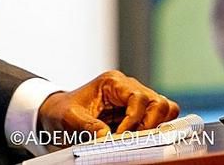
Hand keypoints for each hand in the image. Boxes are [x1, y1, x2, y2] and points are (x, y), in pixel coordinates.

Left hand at [37, 70, 179, 138]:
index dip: (134, 120)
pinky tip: (140, 140)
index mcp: (113, 82)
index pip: (138, 97)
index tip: (121, 136)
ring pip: (165, 108)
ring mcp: (136, 100)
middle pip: (158, 102)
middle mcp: (129, 88)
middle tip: (133, 140)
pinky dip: (156, 129)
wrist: (59, 114)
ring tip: (138, 140)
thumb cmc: (64, 111)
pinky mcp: (139, 113)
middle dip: (149, 124)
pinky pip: (160, 118)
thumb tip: (106, 138)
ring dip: (156, 126)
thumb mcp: (70, 118)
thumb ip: (88, 126)